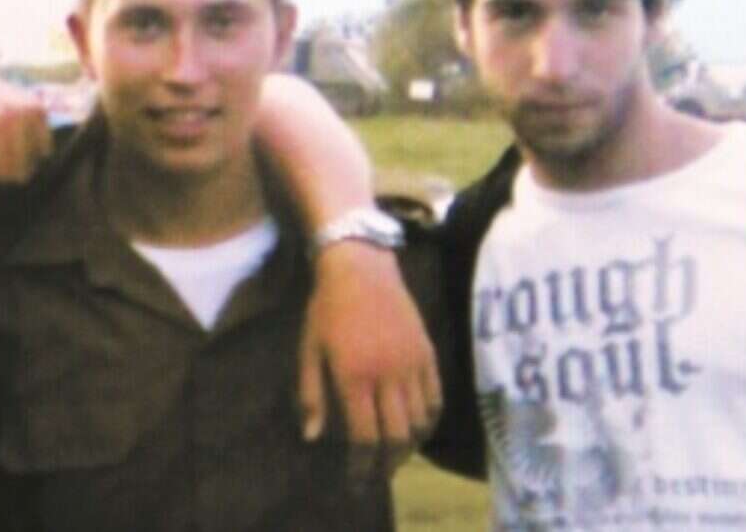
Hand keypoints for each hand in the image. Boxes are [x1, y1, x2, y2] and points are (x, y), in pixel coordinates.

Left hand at [0, 59, 53, 202]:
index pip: (2, 174)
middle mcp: (17, 115)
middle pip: (21, 169)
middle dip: (2, 170)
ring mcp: (31, 108)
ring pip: (36, 159)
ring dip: (17, 160)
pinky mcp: (39, 106)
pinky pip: (45, 145)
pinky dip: (30, 149)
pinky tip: (10, 140)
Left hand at [298, 241, 441, 481]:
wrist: (361, 266)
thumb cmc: (327, 308)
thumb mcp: (309, 350)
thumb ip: (311, 394)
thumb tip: (313, 436)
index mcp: (354, 376)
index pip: (365, 436)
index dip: (363, 464)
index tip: (358, 479)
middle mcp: (387, 375)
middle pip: (397, 435)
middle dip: (388, 462)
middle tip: (378, 474)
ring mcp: (411, 364)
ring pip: (420, 420)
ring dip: (410, 445)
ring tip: (396, 454)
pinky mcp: (427, 353)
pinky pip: (436, 396)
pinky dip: (430, 419)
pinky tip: (419, 427)